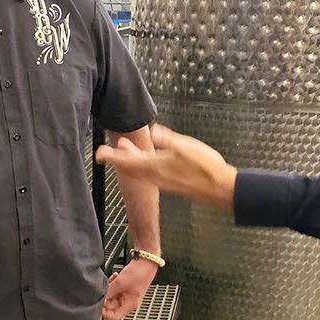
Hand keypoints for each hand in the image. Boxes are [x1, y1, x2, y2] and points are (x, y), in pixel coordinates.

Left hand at [96, 125, 235, 210]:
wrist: (220, 189)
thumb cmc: (205, 169)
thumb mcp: (186, 147)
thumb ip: (167, 139)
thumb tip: (153, 130)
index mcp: (155, 167)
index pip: (126, 162)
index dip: (111, 157)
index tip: (99, 154)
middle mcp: (155, 176)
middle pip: (130, 167)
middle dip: (119, 156)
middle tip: (110, 148)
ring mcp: (163, 180)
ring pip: (140, 170)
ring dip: (131, 159)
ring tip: (127, 147)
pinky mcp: (171, 182)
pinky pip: (149, 173)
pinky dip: (143, 164)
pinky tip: (149, 158)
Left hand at [103, 258, 157, 319]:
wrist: (146, 260)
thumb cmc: (139, 273)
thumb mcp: (120, 283)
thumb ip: (108, 292)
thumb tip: (99, 298)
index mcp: (130, 305)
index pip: (115, 316)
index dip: (105, 313)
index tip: (99, 305)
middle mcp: (128, 301)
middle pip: (111, 305)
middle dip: (106, 296)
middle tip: (104, 287)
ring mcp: (127, 294)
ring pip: (112, 296)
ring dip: (109, 288)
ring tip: (113, 279)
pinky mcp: (125, 287)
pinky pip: (114, 289)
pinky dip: (112, 284)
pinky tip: (115, 276)